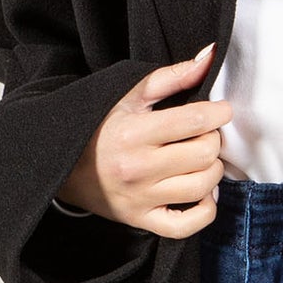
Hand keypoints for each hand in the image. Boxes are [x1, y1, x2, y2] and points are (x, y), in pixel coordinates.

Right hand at [60, 45, 229, 234]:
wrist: (63, 166)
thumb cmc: (102, 126)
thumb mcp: (130, 95)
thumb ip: (172, 76)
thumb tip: (211, 56)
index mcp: (134, 132)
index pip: (195, 120)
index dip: (218, 113)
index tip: (219, 110)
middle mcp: (138, 168)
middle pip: (205, 154)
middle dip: (213, 140)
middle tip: (203, 135)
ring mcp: (140, 199)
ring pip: (203, 187)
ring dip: (213, 171)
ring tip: (201, 160)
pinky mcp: (141, 221)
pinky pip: (188, 226)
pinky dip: (205, 210)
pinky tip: (201, 193)